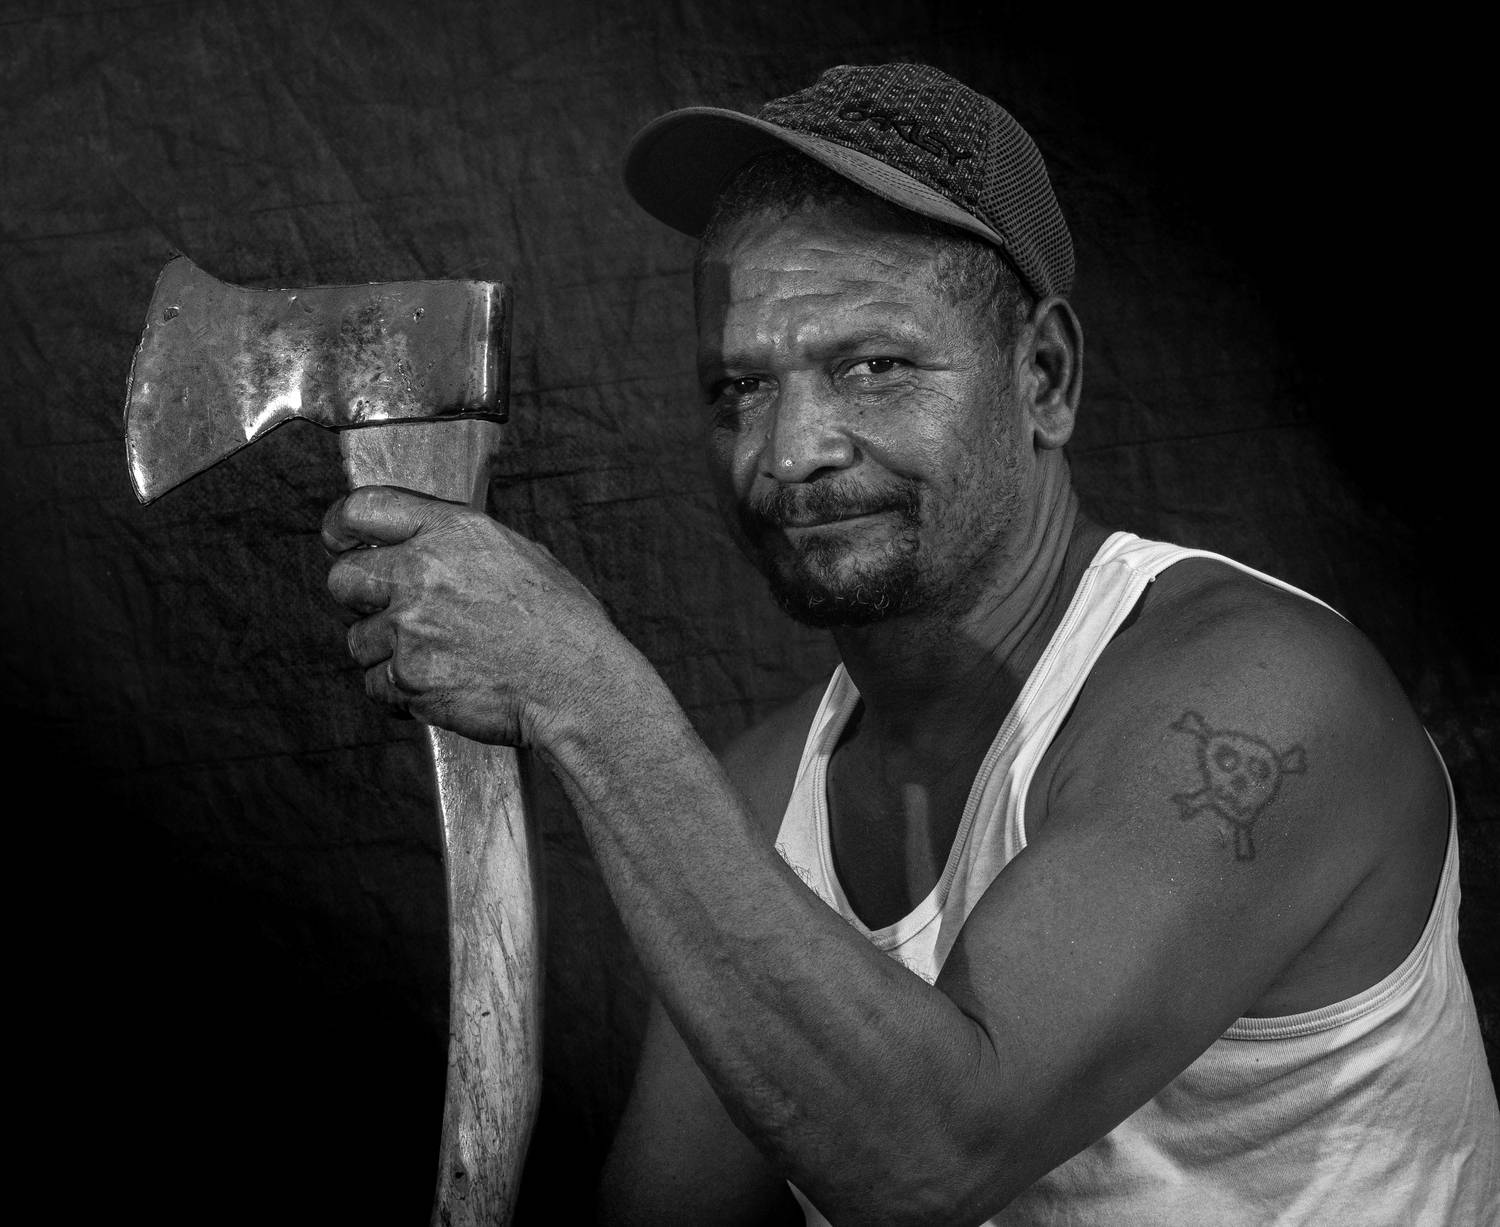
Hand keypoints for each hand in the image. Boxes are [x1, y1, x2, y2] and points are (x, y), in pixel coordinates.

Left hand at [322, 485, 629, 746]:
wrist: (578, 685)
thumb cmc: (564, 625)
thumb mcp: (522, 555)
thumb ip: (464, 545)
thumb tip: (431, 544)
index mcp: (453, 531)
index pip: (363, 509)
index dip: (342, 526)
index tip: (341, 540)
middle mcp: (423, 573)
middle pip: (342, 578)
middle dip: (359, 597)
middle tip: (390, 611)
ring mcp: (411, 627)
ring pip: (359, 640)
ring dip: (387, 652)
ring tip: (437, 657)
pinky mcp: (409, 678)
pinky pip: (376, 685)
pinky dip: (399, 692)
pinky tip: (439, 686)